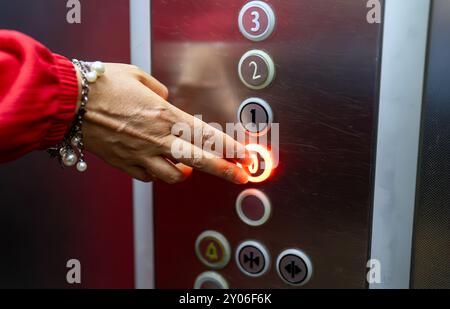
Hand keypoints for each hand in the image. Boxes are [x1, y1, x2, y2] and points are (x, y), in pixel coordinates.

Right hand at [80, 63, 249, 183]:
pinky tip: (157, 165)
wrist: (70, 102)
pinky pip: (149, 177)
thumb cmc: (103, 85)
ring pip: (175, 177)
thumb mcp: (140, 78)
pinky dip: (157, 174)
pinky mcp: (126, 165)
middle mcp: (158, 139)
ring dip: (186, 173)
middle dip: (225, 171)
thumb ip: (161, 92)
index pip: (208, 136)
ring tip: (188, 167)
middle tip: (241, 177)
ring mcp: (142, 155)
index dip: (231, 147)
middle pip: (200, 161)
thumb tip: (168, 102)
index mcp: (166, 116)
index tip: (245, 155)